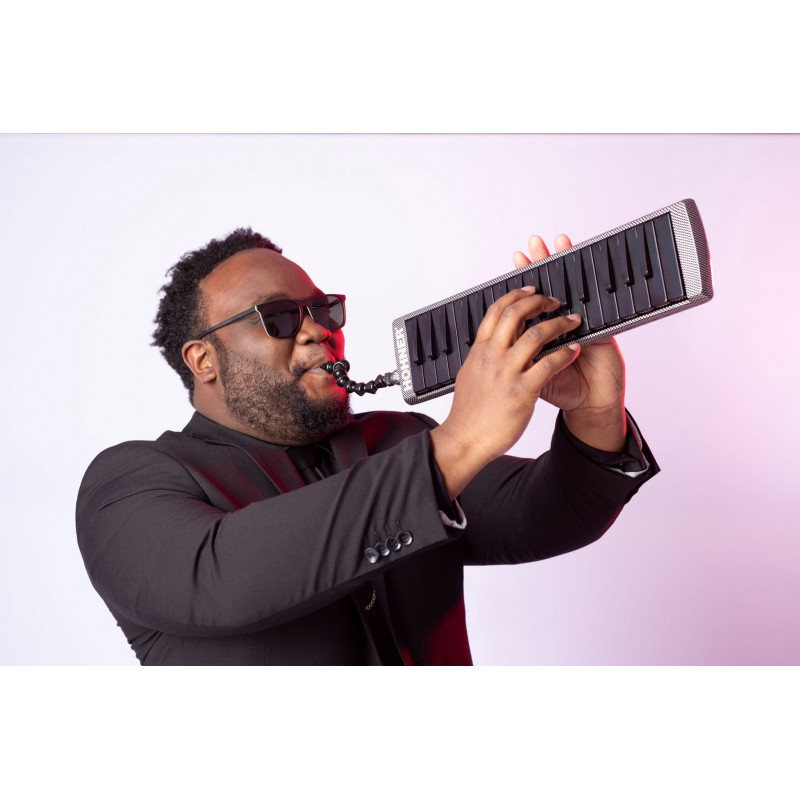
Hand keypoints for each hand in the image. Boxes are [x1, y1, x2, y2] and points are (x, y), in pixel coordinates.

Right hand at [430, 286, 583, 498]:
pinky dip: (565, 353)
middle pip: (516, 314)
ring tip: (572, 322)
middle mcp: (492, 357)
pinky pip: (549, 364)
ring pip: (536, 335)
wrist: (465, 440)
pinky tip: (574, 350)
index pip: (496, 311)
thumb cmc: (468, 413)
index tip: (530, 290)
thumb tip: (486, 347)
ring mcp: (507, 373)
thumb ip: (481, 358)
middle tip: (554, 302)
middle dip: (539, 302)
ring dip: (559, 324)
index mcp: (480, 351)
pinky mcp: (522, 391)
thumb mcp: (469, 376)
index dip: (515, 296)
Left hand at [512, 234, 626, 450]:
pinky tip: (584, 268)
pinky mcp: (601, 332)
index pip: (530, 300)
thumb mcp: (531, 374)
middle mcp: (561, 323)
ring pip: (573, 288)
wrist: (589, 407)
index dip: (523, 280)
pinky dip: (591, 289)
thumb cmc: (561, 390)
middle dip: (542, 263)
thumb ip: (517, 356)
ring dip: (566, 264)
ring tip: (559, 242)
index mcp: (541, 332)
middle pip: (550, 286)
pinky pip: (596, 307)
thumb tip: (491, 343)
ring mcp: (581, 325)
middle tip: (535, 242)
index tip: (516, 258)